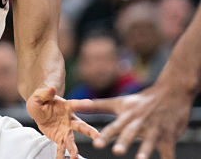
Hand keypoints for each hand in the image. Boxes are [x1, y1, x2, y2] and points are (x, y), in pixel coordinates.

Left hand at [27, 87, 98, 158]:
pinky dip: (61, 155)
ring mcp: (66, 130)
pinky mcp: (59, 138)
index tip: (90, 103)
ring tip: (75, 157)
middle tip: (98, 137)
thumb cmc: (41, 100)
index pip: (75, 104)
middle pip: (81, 126)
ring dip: (74, 149)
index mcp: (66, 106)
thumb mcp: (40, 96)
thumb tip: (51, 88)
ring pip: (72, 140)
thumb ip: (45, 93)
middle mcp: (70, 120)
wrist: (39, 109)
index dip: (82, 103)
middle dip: (90, 131)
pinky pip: (60, 147)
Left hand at [68, 80, 192, 158]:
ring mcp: (155, 130)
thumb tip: (73, 104)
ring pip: (150, 142)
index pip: (113, 127)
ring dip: (145, 150)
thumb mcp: (118, 103)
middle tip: (116, 151)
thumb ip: (96, 106)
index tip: (95, 144)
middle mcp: (139, 124)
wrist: (171, 94)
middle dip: (123, 142)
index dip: (104, 136)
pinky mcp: (169, 137)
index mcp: (126, 117)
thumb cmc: (140, 102)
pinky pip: (169, 151)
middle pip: (130, 134)